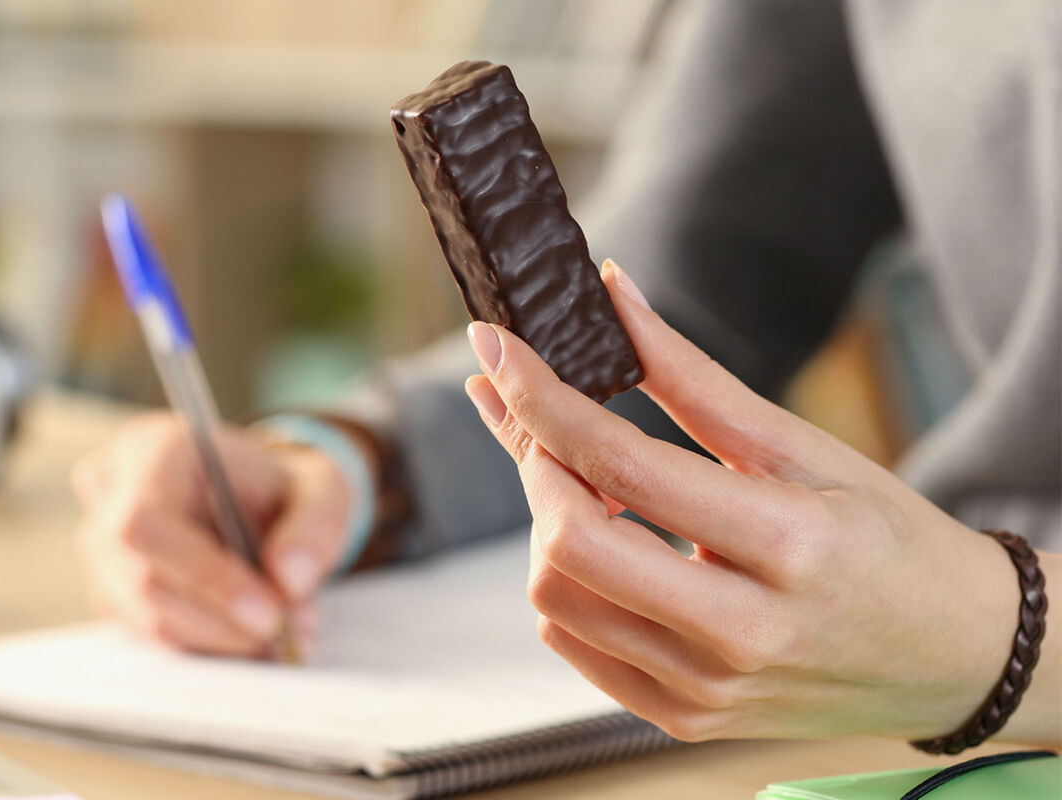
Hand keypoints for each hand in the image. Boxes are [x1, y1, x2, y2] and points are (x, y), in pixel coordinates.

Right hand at [72, 413, 356, 656]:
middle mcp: (112, 495)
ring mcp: (103, 550)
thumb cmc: (283, 488)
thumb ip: (316, 526)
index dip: (204, 575)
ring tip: (288, 632)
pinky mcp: (114, 594)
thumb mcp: (322, 489)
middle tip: (290, 630)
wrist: (262, 504)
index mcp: (152, 448)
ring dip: (222, 638)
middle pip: (143, 578)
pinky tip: (257, 638)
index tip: (268, 613)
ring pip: (147, 617)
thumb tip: (291, 579)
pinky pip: (154, 636)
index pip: (147, 522)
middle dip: (222, 618)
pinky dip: (210, 647)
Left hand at [462, 259, 1056, 743]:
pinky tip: (600, 541)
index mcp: (788, 543)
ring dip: (545, 522)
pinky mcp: (685, 716)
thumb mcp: (802, 446)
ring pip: (556, 599)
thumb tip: (614, 298)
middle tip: (544, 420)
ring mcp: (708, 689)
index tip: (494, 346)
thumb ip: (695, 378)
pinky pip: (574, 645)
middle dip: (533, 463)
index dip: (541, 397)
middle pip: (568, 543)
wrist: (951, 654)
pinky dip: (564, 581)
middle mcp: (742, 632)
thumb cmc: (886, 538)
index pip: (622, 465)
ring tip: (582, 481)